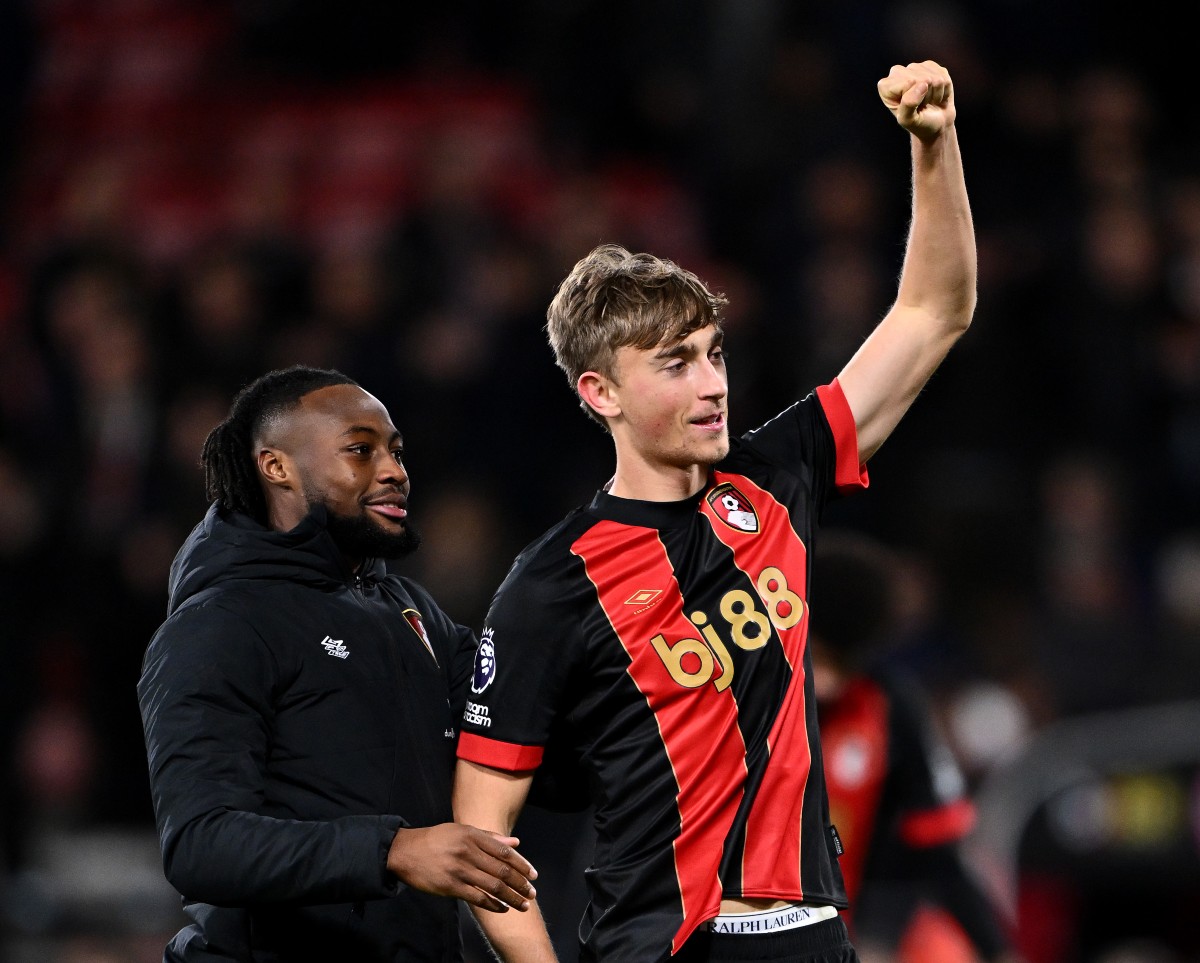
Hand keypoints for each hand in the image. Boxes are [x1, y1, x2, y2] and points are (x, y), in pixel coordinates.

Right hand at [386, 823, 537, 912]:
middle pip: (502, 870)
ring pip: (493, 886)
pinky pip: (477, 898)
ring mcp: (459, 870)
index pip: (504, 852)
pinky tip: (503, 909)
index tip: (533, 875)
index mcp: (473, 836)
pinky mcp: (450, 886)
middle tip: (532, 893)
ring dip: (511, 897)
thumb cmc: (437, 839)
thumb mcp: (462, 831)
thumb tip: (516, 843)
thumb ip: (490, 838)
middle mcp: (468, 852)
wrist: (406, 852)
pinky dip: (493, 905)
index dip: (522, 864)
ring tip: (523, 904)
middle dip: (520, 883)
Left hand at [877, 60, 954, 140]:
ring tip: (928, 101)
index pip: (907, 83)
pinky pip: (943, 74)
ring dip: (935, 93)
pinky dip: (944, 88)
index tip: (911, 108)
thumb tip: (922, 84)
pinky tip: (935, 94)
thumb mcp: (908, 120)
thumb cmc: (919, 123)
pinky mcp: (931, 66)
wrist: (936, 125)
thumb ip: (908, 104)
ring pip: (934, 77)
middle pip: (921, 78)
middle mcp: (897, 72)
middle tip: (921, 105)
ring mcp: (915, 67)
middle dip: (925, 96)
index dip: (914, 98)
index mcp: (885, 85)